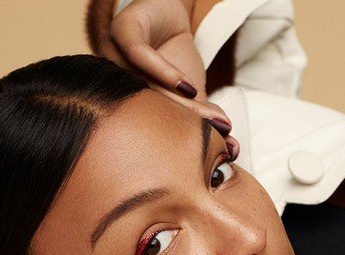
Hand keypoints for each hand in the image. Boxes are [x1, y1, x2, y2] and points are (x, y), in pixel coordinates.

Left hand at [100, 0, 239, 157]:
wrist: (166, 7)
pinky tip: (187, 87)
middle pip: (150, 111)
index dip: (186, 141)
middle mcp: (114, 83)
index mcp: (125, 103)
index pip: (153, 127)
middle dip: (187, 126)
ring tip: (212, 118)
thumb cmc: (173, 52)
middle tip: (219, 135)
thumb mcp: (188, 88)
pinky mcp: (122, 31)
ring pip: (147, 87)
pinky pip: (140, 55)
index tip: (221, 150)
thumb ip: (199, 114)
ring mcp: (113, 56)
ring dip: (181, 105)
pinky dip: (164, 73)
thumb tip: (231, 146)